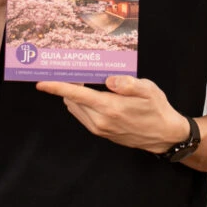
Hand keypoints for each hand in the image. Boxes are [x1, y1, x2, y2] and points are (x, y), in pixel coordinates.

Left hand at [36, 75, 190, 153]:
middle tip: (75, 71)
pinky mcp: (102, 133)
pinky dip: (81, 104)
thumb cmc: (156, 109)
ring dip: (75, 95)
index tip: (42, 83)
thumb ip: (127, 83)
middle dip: (68, 85)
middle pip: (71, 100)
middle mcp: (100, 121)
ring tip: (86, 82)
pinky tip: (93, 95)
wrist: (164, 135)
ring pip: (75, 108)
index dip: (56, 87)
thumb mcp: (148, 90)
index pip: (76, 95)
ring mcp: (100, 129)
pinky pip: (83, 115)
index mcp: (109, 108)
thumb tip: (108, 79)